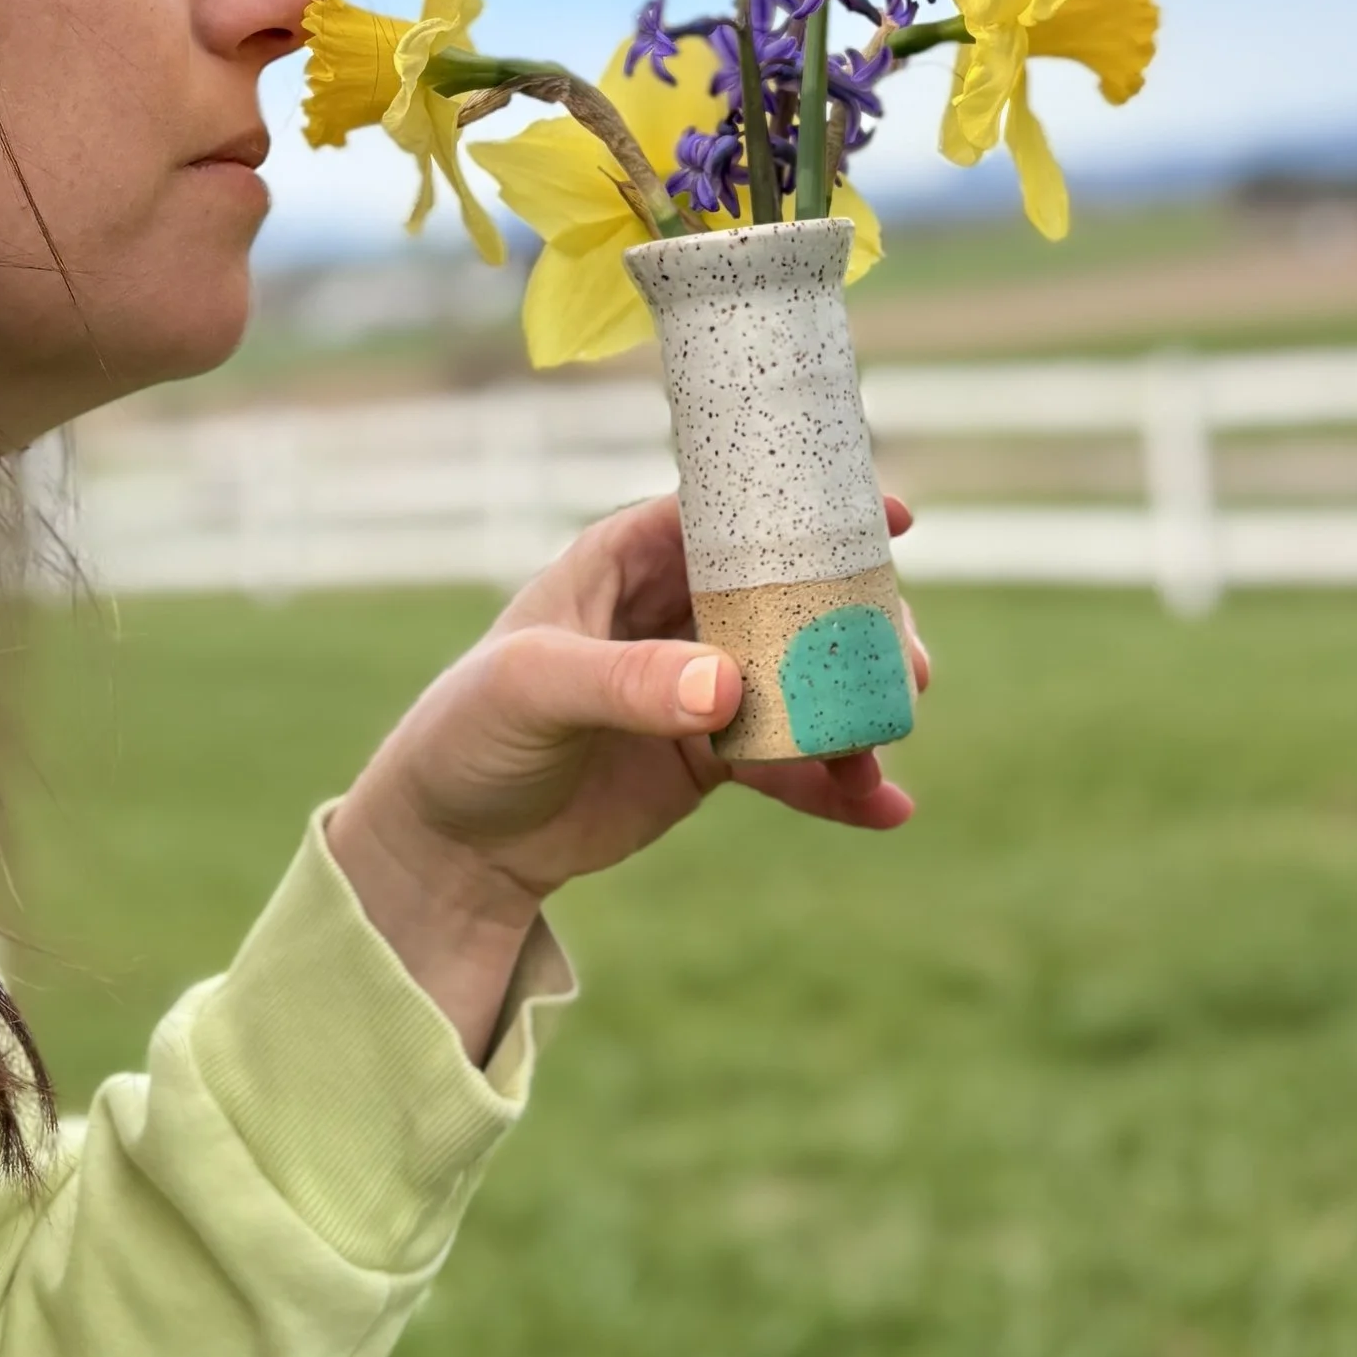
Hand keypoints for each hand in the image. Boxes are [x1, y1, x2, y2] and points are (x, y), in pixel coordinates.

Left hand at [325, 492, 925, 1059]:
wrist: (450, 847)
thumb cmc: (469, 734)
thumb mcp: (533, 689)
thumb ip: (626, 681)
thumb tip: (726, 683)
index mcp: (623, 561)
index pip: (726, 514)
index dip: (806, 510)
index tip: (891, 517)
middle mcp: (669, 613)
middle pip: (785, 599)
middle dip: (853, 626)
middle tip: (905, 665)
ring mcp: (696, 687)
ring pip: (800, 682)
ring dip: (853, 710)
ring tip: (884, 750)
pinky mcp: (708, 759)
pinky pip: (788, 763)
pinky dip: (834, 783)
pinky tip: (884, 809)